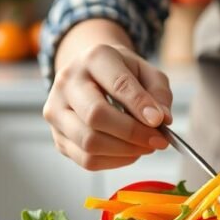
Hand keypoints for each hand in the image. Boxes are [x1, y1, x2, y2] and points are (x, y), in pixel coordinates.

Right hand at [44, 44, 170, 169]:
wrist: (91, 75)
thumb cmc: (122, 73)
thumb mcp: (146, 72)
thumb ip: (158, 93)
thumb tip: (162, 120)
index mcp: (94, 58)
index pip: (117, 84)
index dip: (139, 105)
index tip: (159, 121)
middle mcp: (67, 82)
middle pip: (96, 116)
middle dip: (132, 133)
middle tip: (158, 140)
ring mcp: (56, 111)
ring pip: (89, 142)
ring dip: (125, 151)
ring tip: (146, 146)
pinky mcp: (57, 137)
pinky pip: (86, 159)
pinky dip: (114, 161)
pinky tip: (130, 152)